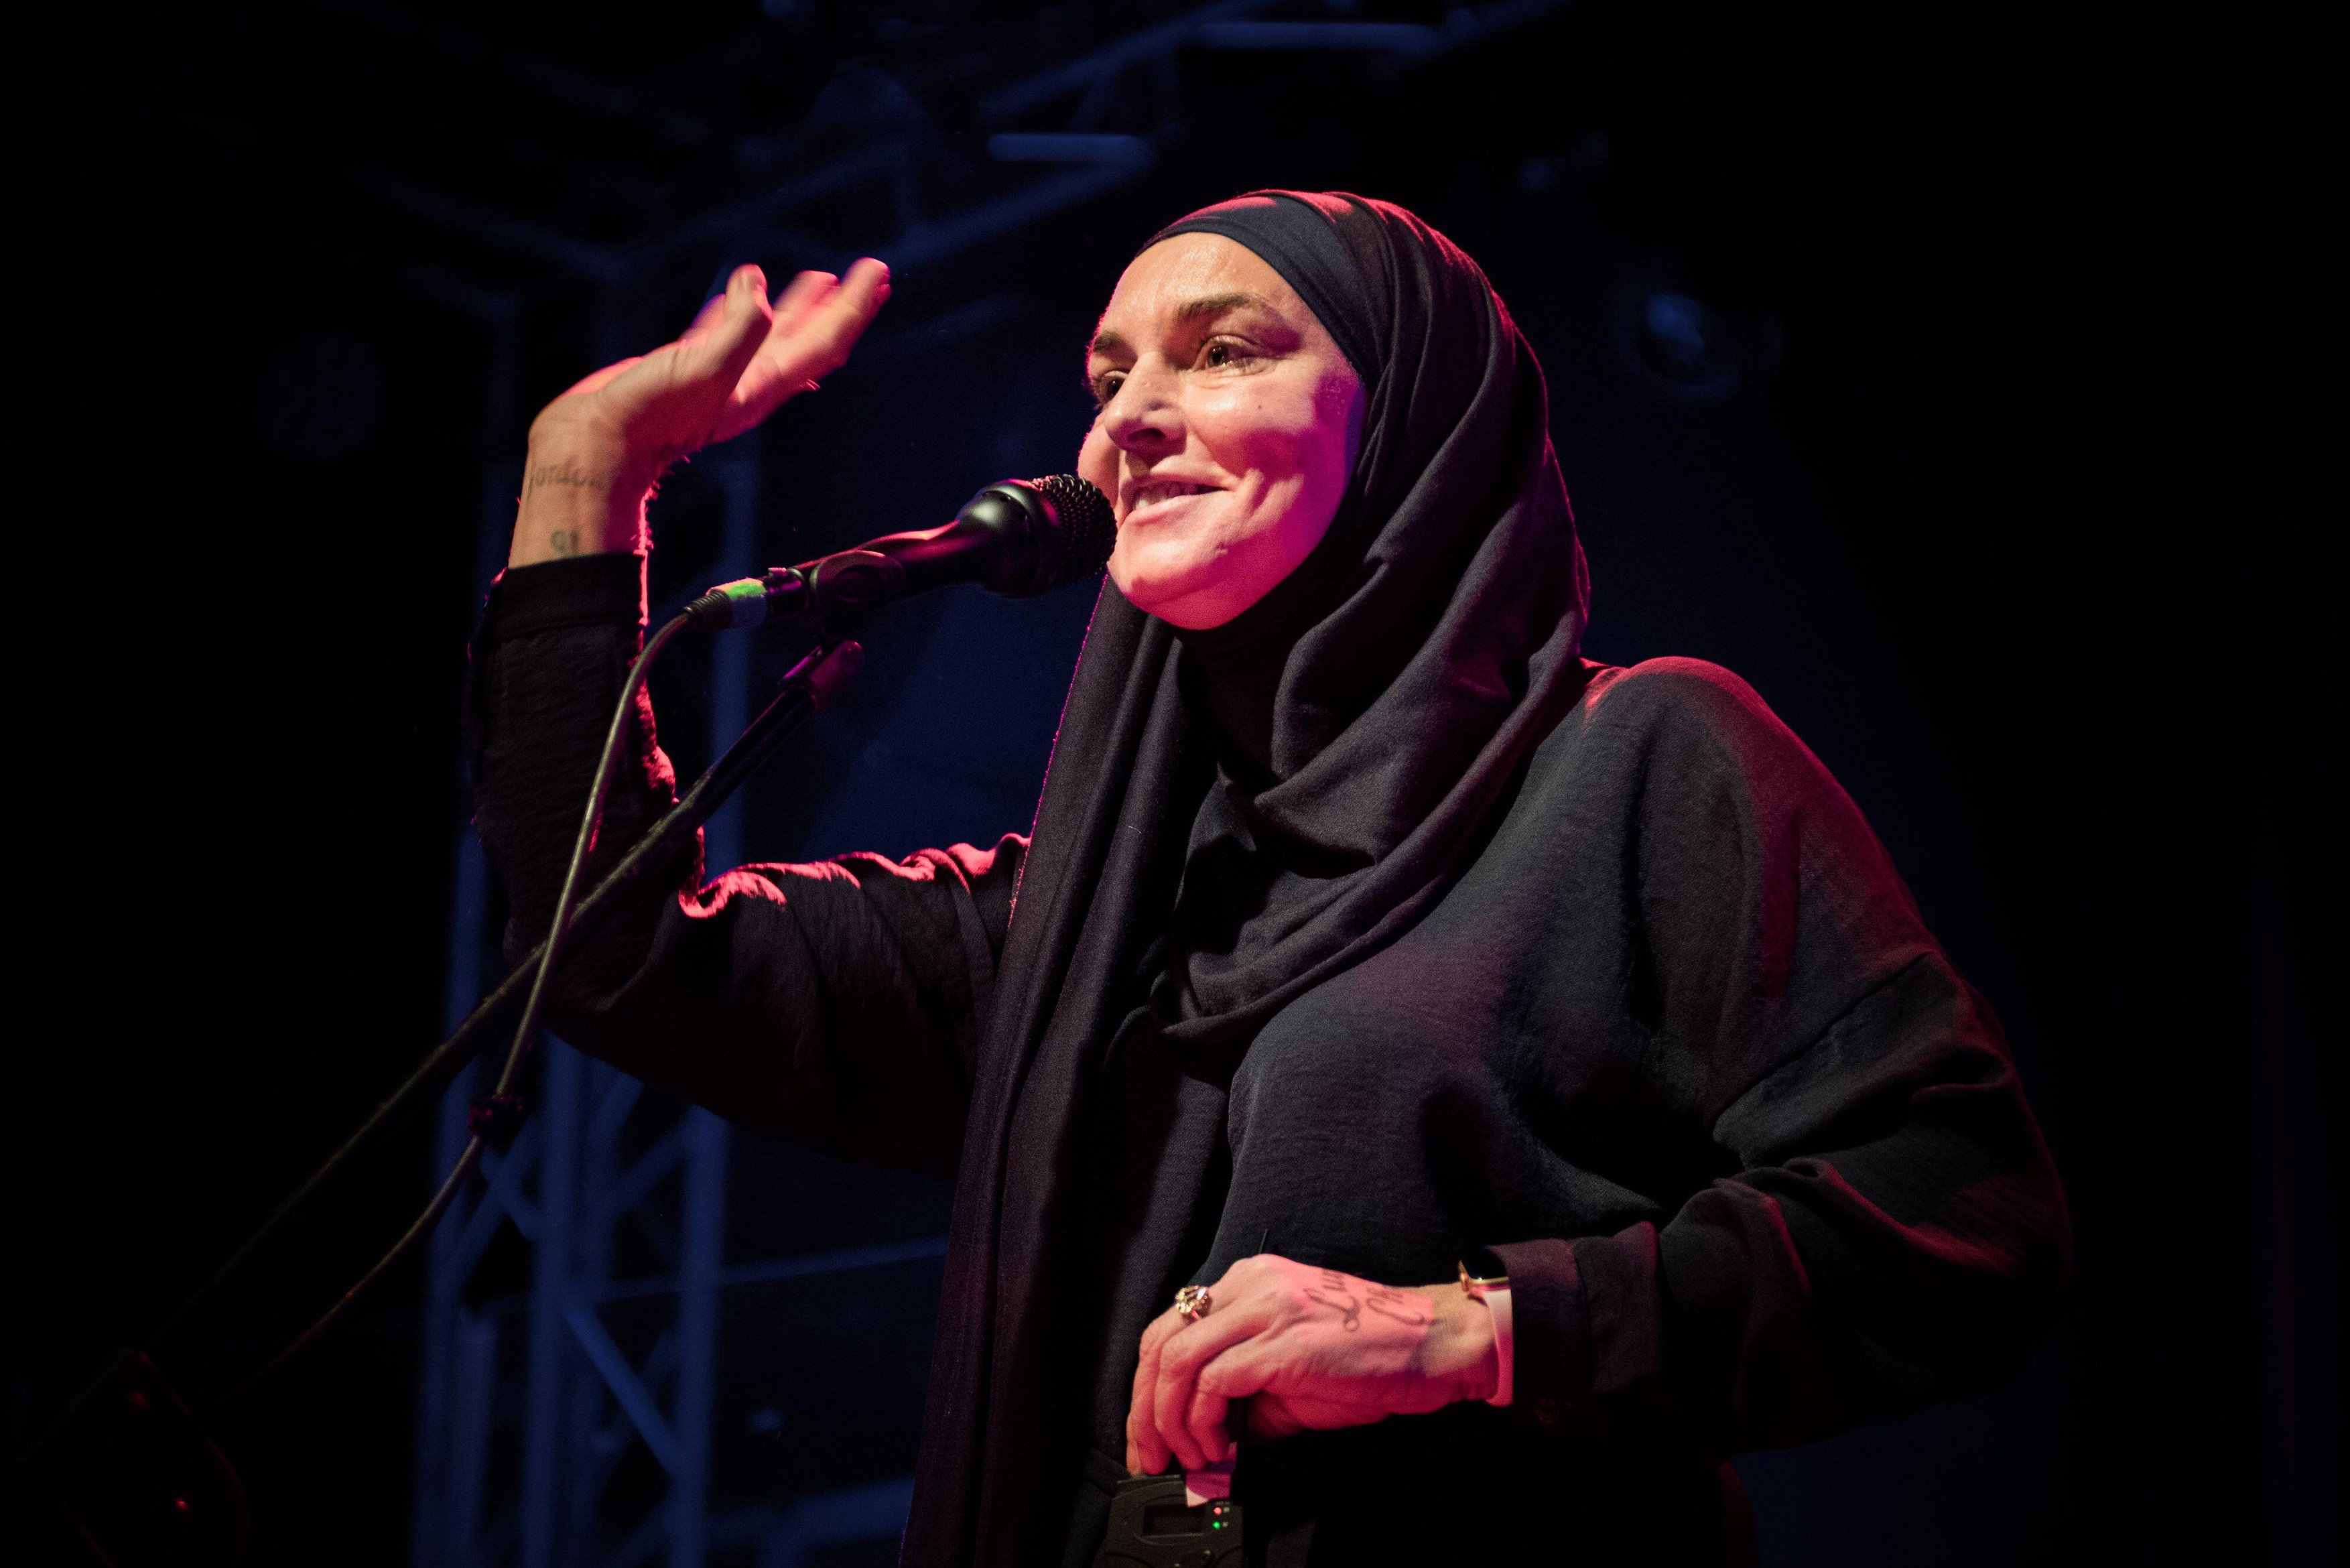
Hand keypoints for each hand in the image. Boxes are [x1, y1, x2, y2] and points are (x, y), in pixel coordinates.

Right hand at [510, 258, 890, 565]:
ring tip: (818, 279)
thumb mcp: (701, 368)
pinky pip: (723, 333)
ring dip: (798, 306)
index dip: (853, 306)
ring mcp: (719, 376)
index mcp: (764, 384)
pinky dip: (738, 310)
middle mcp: (750, 381)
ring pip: (771, 333)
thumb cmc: (648, 416)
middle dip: (840, 306)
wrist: (597, 447)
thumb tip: (758, 284)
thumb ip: (739, 330)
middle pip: (810, 338)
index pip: (824, 341)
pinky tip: (737, 294)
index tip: (876, 271)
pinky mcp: (686, 369)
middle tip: (867, 273)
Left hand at [1123, 1253, 1498, 1475]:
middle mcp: (1251, 1285)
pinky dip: (1203, 1423)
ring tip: (1188, 1458)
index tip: (1146, 1434)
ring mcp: (1266, 1309)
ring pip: (1177, 1361)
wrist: (1435, 1345)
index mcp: (1249, 1283)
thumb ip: (1243, 1391)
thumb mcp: (1292, 1366)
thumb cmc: (1372, 1357)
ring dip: (1169, 1421)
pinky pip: (1213, 1383)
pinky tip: (1219, 1447)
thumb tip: (1204, 1442)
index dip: (1146, 1386)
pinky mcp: (1284, 1343)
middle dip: (1143, 1409)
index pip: (1170, 1328)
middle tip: (1149, 1456)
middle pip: (1160, 1342)